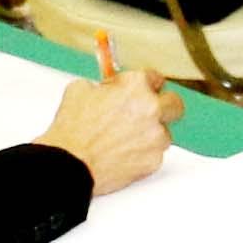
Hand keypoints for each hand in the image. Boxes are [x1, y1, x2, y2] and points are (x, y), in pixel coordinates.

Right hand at [35, 60, 177, 192]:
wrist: (68, 164)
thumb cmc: (72, 130)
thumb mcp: (80, 90)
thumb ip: (103, 85)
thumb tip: (109, 88)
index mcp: (135, 87)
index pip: (154, 77)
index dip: (144, 84)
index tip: (141, 89)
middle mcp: (151, 109)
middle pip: (174, 103)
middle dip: (163, 105)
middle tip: (148, 111)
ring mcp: (155, 136)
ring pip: (164, 132)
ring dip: (150, 133)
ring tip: (125, 139)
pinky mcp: (153, 161)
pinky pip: (154, 153)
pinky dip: (142, 154)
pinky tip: (123, 154)